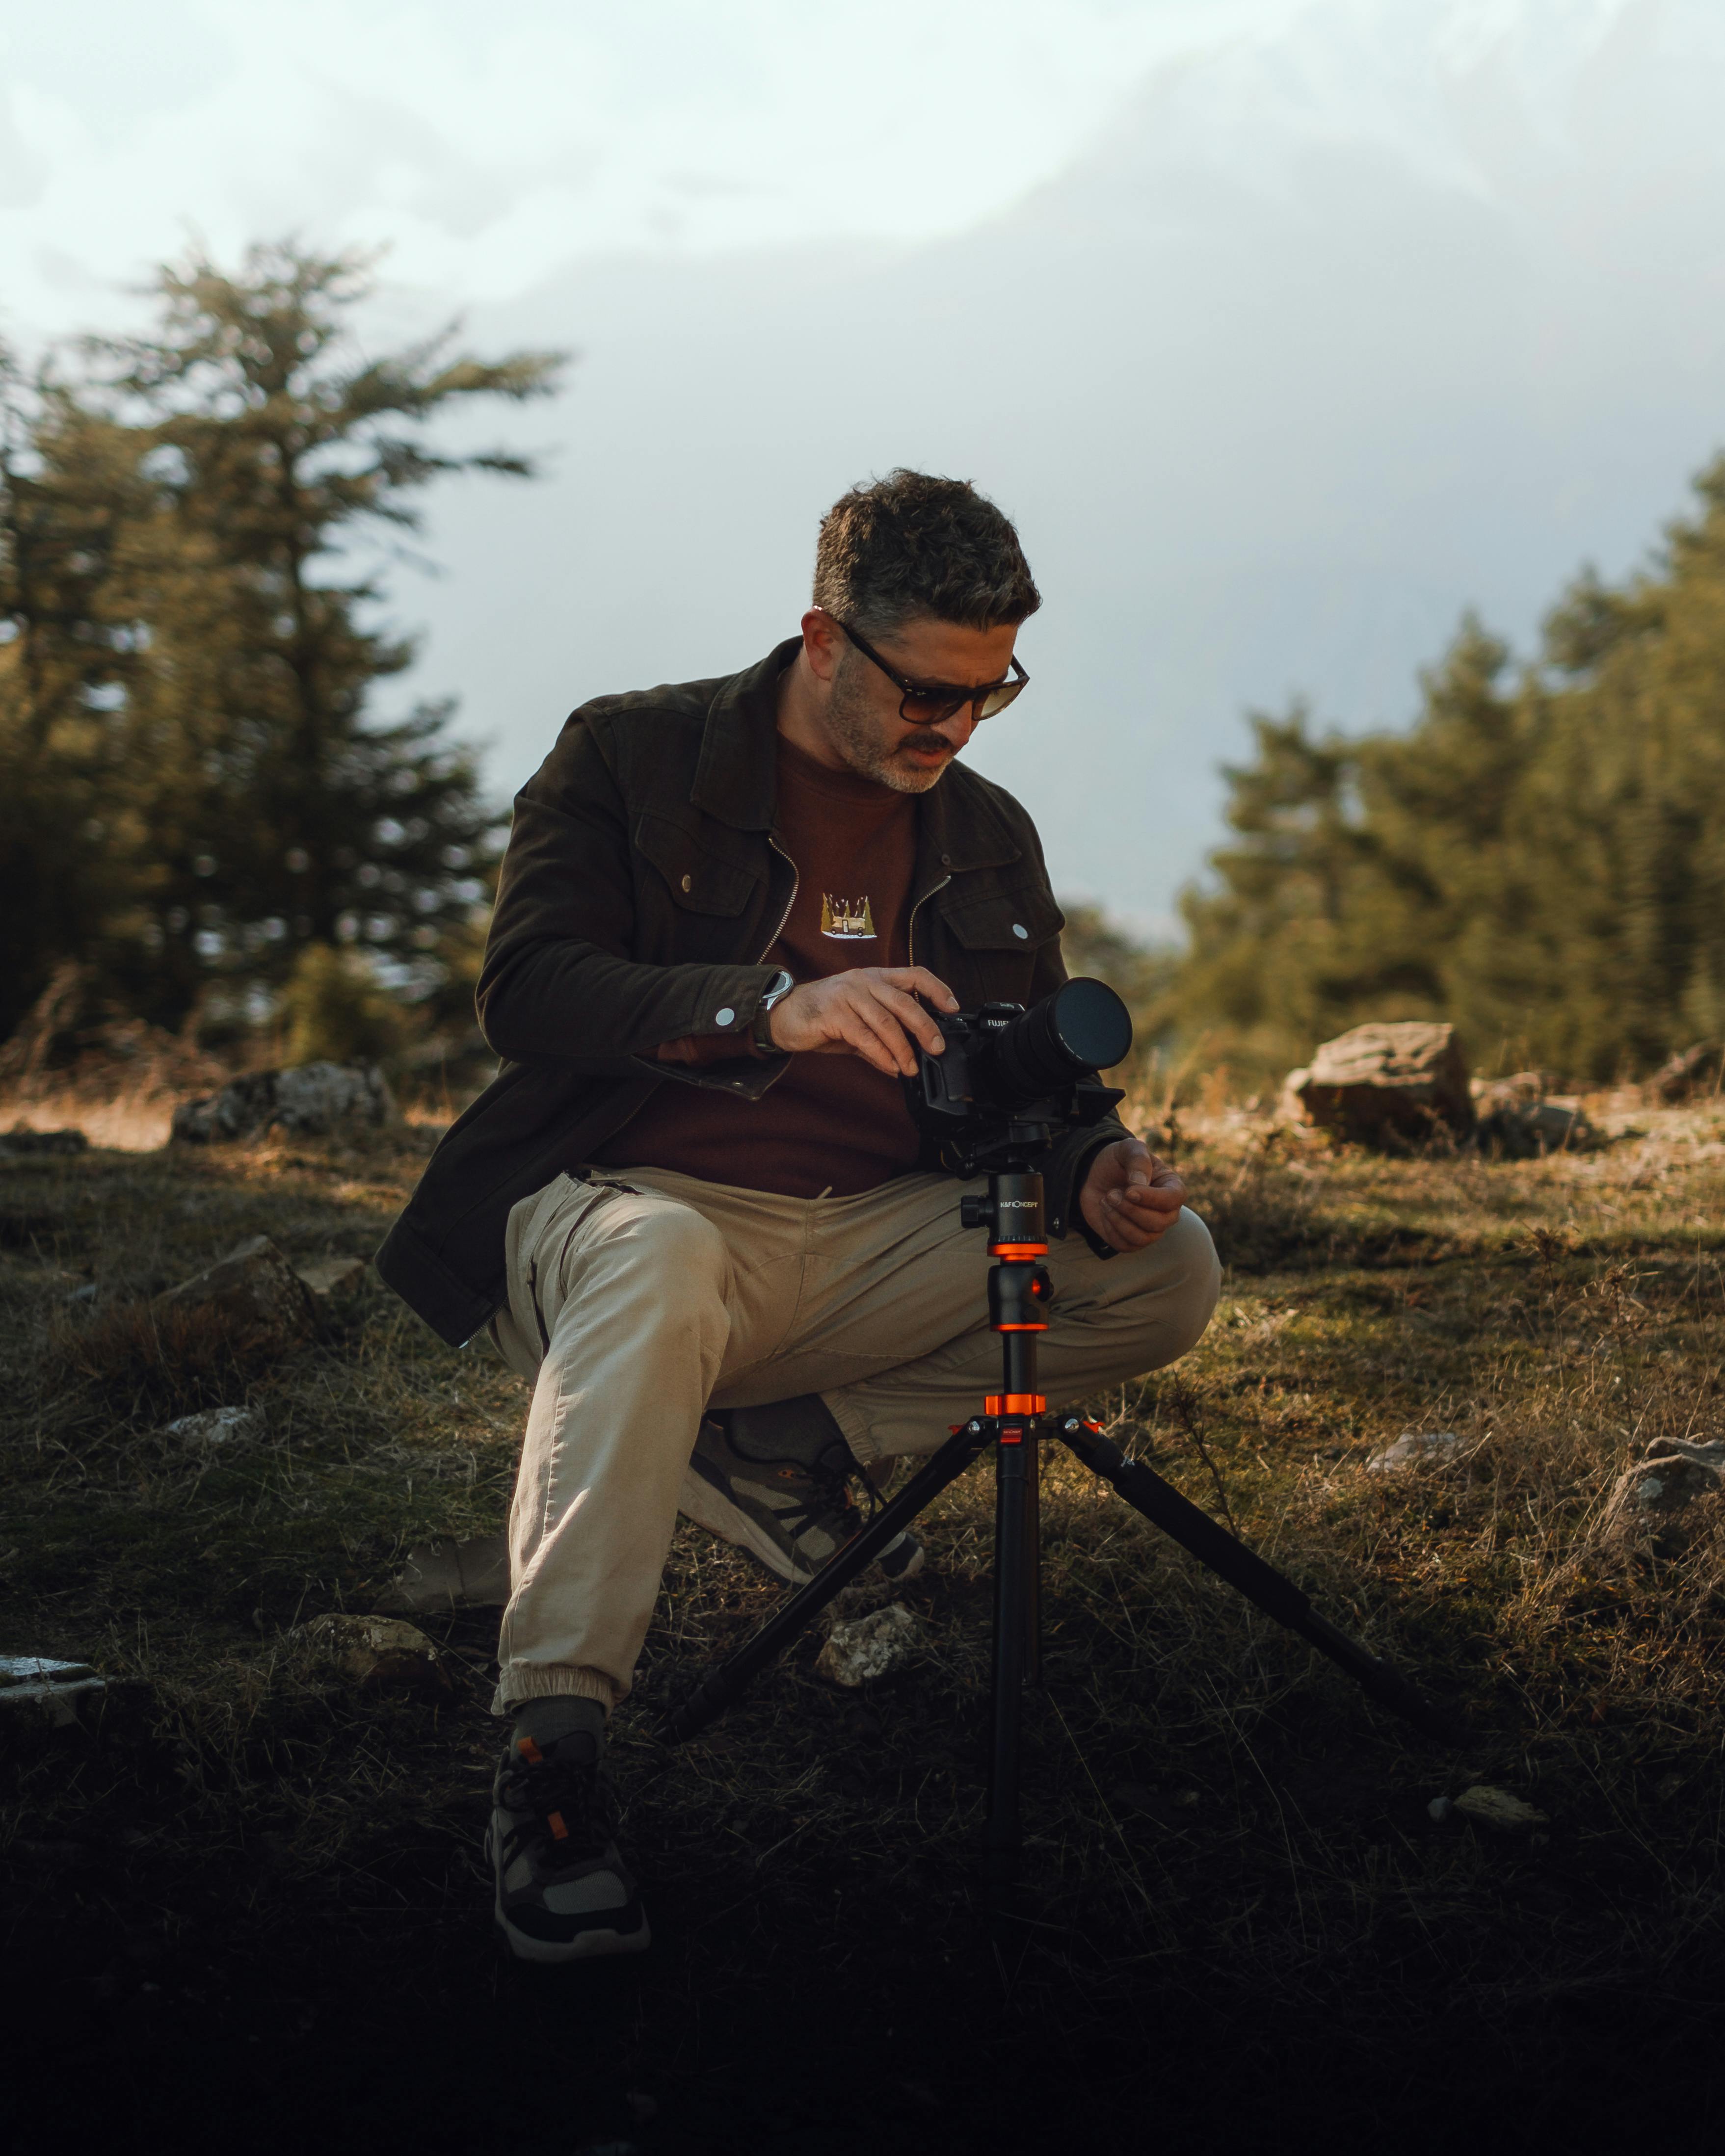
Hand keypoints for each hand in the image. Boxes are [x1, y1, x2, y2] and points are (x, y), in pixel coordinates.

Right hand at [768, 966, 958, 1076]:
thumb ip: (883, 1035)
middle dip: (925, 1027)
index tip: (953, 1007)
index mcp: (875, 977)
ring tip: (910, 1067)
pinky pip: (864, 1036)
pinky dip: (881, 1055)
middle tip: (936, 1048)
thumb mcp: (859, 1021)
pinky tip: (890, 1067)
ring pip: (886, 1022)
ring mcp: (848, 995)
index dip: (937, 989)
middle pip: (904, 1001)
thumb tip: (908, 1059)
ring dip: (902, 1049)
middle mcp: (864, 981)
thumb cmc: (824, 1016)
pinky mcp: (833, 1014)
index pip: (915, 975)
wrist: (784, 1015)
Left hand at [1078, 1138, 1184, 1251]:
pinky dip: (1110, 1229)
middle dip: (1130, 1210)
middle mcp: (1166, 1212)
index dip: (1152, 1198)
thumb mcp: (1128, 1149)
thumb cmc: (1118, 1160)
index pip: (1174, 1199)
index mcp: (1171, 1187)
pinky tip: (1105, 1211)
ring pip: (1142, 1238)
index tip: (1129, 1191)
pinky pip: (1125, 1245)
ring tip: (1107, 1200)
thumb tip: (1139, 1184)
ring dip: (1118, 1220)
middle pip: (1158, 1223)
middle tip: (1111, 1193)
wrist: (1096, 1175)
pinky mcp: (1131, 1240)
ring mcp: (1150, 1228)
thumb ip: (1138, 1160)